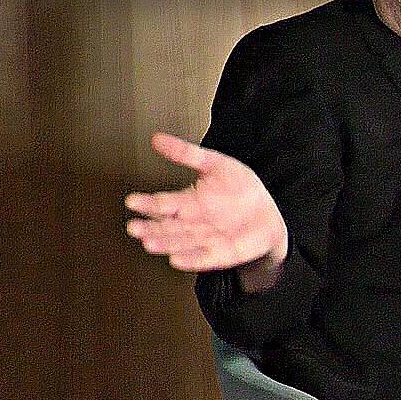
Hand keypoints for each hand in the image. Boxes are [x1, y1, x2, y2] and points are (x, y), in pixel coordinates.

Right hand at [124, 132, 287, 272]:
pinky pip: (203, 258)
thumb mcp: (215, 164)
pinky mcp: (220, 254)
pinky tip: (176, 260)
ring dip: (165, 244)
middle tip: (134, 227)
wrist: (268, 213)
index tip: (132, 201)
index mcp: (188, 202)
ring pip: (180, 243)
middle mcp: (192, 223)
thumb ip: (187, 153)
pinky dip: (191, 260)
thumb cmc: (240, 189)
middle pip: (166, 226)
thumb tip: (158, 139)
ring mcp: (205, 239)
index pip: (163, 203)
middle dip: (150, 228)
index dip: (148, 203)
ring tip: (149, 243)